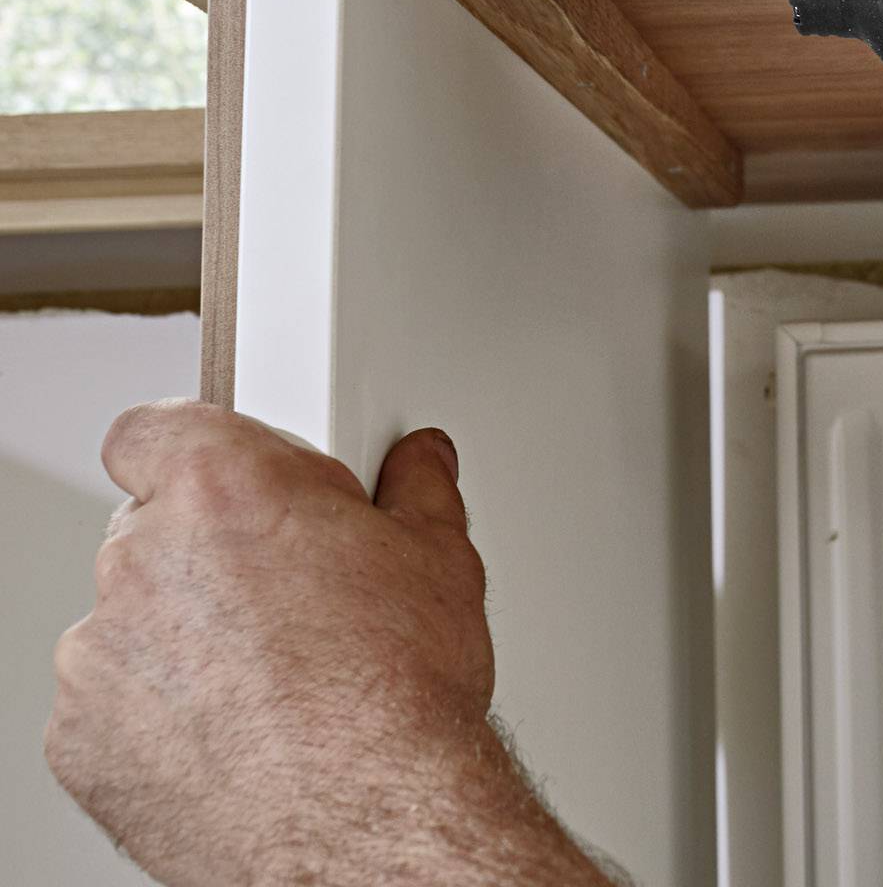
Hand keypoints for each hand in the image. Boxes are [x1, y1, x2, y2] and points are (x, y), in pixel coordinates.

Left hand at [48, 401, 600, 886]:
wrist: (363, 817)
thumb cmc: (394, 693)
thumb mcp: (441, 559)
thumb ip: (415, 492)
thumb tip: (420, 466)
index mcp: (224, 486)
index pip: (156, 429)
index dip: (194, 451)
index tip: (238, 476)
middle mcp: (143, 555)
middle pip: (155, 528)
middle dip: (214, 552)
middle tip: (292, 592)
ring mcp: (99, 651)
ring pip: (132, 620)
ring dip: (184, 637)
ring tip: (274, 680)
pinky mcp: (78, 737)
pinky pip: (111, 706)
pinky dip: (159, 716)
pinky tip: (238, 734)